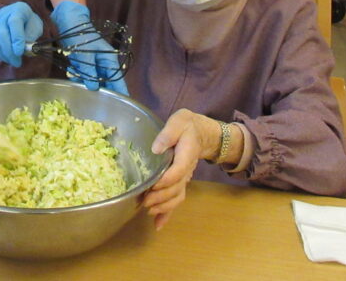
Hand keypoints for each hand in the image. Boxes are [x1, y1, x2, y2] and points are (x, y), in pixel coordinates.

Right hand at [0, 2, 43, 65]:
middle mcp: (3, 14)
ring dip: (3, 55)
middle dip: (9, 52)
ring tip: (12, 61)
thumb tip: (24, 49)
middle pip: (1, 34)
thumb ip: (31, 36)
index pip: (14, 22)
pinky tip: (4, 57)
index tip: (20, 53)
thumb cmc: (29, 22)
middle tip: (17, 63)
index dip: (16, 38)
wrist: (18, 15)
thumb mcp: (36, 26)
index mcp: (18, 10)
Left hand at [50, 0, 128, 95]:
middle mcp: (105, 64)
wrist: (69, 23)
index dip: (120, 94)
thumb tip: (93, 88)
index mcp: (110, 60)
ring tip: (74, 71)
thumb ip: (89, 72)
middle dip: (96, 88)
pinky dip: (78, 75)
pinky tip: (71, 69)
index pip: (118, 81)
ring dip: (83, 80)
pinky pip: (84, 75)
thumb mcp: (84, 56)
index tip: (121, 107)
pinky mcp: (86, 64)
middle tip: (86, 92)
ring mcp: (96, 64)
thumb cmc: (80, 36)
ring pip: (93, 80)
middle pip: (105, 83)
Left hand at [143, 109, 236, 229]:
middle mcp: (186, 170)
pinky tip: (158, 225)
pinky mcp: (180, 183)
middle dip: (161, 197)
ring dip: (163, 207)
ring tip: (149, 210)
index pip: (178, 171)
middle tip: (145, 201)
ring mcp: (184, 179)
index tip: (153, 185)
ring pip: (177, 197)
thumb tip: (156, 148)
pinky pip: (176, 200)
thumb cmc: (186, 126)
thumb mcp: (179, 122)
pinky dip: (168, 214)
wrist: (200, 133)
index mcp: (186, 154)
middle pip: (176, 189)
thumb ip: (168, 134)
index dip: (166, 180)